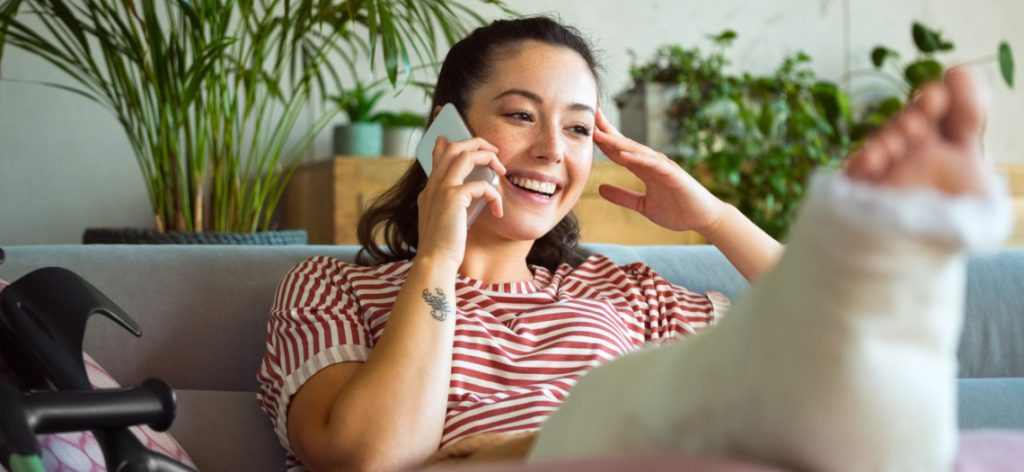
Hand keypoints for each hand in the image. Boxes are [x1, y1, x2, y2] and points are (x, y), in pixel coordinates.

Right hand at [416, 136, 505, 265]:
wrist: (435, 261)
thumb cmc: (444, 246)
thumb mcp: (445, 220)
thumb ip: (452, 203)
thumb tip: (468, 192)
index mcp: (430, 190)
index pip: (438, 156)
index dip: (446, 143)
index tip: (453, 138)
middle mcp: (433, 185)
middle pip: (453, 147)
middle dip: (476, 143)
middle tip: (494, 152)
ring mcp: (441, 189)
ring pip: (465, 155)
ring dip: (487, 157)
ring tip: (501, 169)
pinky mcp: (453, 197)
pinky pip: (482, 185)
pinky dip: (495, 195)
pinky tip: (498, 210)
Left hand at [593, 108, 727, 234]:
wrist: (702, 219)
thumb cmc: (677, 210)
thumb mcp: (642, 205)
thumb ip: (622, 196)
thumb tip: (600, 189)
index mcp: (644, 169)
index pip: (619, 150)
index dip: (604, 139)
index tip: (587, 127)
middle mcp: (652, 163)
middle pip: (626, 144)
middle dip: (608, 130)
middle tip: (591, 114)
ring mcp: (663, 167)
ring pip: (637, 151)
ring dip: (618, 142)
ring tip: (599, 133)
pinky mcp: (674, 175)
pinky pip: (654, 165)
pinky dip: (639, 159)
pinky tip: (624, 155)